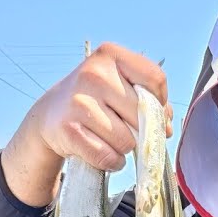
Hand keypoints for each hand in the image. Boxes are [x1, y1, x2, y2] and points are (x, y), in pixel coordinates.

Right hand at [2, 43, 171, 205]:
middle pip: (143, 113)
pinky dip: (112, 161)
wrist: (51, 112)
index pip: (155, 79)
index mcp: (110, 55)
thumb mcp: (119, 84)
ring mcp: (79, 102)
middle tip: (126, 128)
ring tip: (111, 139)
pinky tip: (104, 152)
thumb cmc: (95, 98)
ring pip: (127, 140)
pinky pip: (108, 156)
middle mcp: (93, 74)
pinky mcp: (69, 130)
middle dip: (142, 129)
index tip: (150, 111)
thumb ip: (149, 99)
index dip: (160, 102)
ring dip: (125, 148)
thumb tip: (166, 127)